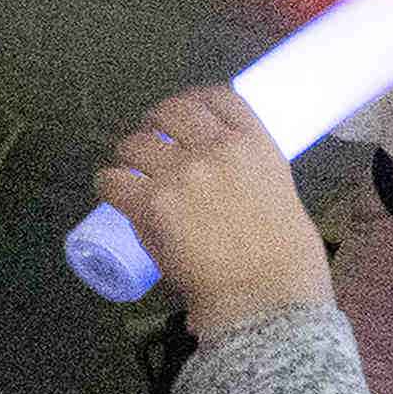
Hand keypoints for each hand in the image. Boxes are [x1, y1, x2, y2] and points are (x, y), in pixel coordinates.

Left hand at [92, 83, 334, 340]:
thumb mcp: (279, 195)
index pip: (221, 97)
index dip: (197, 100)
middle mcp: (217, 148)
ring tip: (131, 171)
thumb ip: (247, 176)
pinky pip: (113, 180)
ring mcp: (183, 173)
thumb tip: (215, 176)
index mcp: (255, 145)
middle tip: (151, 141)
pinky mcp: (153, 202)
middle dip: (156, 122)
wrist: (266, 295)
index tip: (186, 112)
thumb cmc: (284, 260)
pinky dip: (108, 184)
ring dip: (129, 155)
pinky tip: (112, 191)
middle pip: (172, 110)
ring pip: (135, 144)